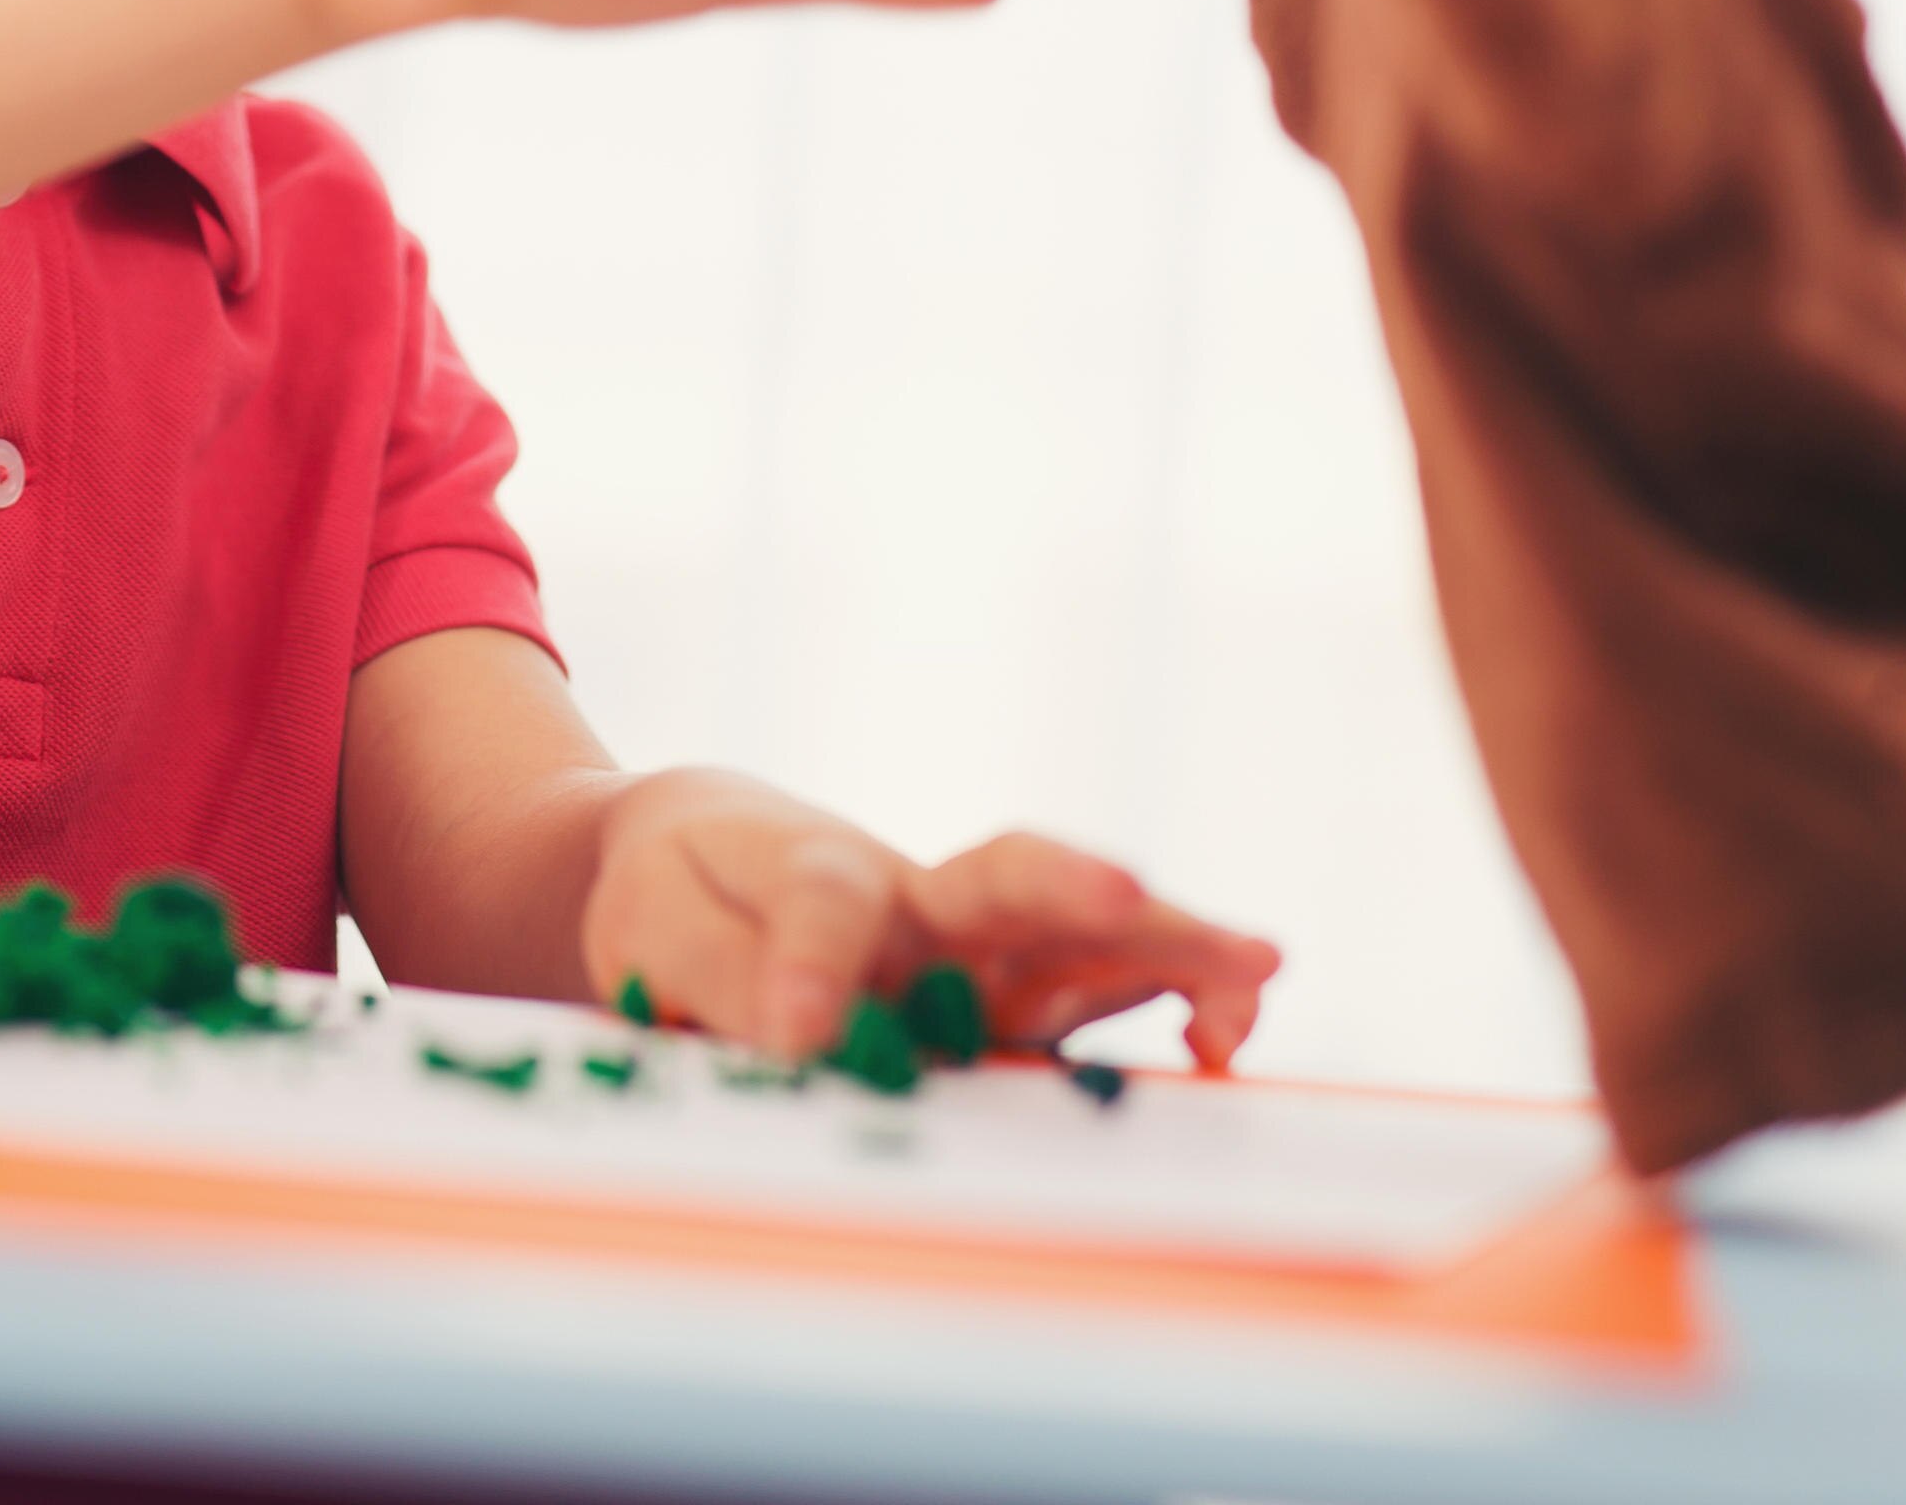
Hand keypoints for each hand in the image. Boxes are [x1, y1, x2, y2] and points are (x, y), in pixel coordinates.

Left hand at [575, 770, 1279, 1068]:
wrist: (700, 861)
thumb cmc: (681, 891)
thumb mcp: (659, 928)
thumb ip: (727, 976)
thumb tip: (806, 1041)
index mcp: (815, 870)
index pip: (828, 900)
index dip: (815, 963)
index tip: (796, 1032)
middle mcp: (924, 903)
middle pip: (1008, 880)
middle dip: (1068, 891)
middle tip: (1123, 895)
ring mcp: (983, 953)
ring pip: (1083, 938)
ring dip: (1166, 950)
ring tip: (1247, 976)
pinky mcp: (1011, 1003)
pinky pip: (1100, 997)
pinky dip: (1168, 1003)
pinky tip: (1216, 1044)